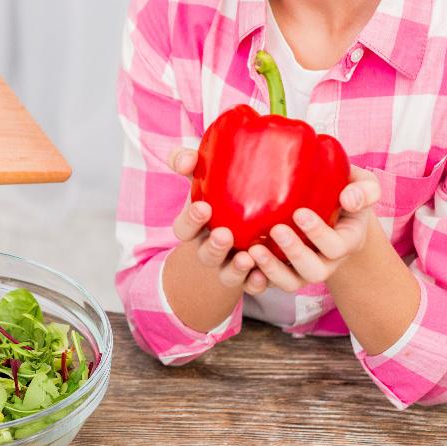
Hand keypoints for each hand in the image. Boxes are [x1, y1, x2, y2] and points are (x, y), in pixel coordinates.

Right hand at [168, 147, 268, 296]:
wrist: (243, 225)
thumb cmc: (219, 197)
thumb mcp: (202, 178)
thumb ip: (190, 163)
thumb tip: (187, 159)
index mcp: (196, 227)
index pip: (184, 228)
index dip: (190, 220)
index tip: (203, 207)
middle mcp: (210, 250)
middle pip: (206, 254)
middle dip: (214, 247)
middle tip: (224, 234)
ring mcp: (230, 266)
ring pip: (228, 274)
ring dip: (235, 269)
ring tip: (246, 258)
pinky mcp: (251, 278)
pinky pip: (252, 286)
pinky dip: (255, 283)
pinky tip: (262, 277)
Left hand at [245, 165, 381, 292]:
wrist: (329, 207)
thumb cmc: (345, 191)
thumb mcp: (362, 185)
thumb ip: (364, 190)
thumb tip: (349, 199)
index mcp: (347, 241)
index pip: (336, 246)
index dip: (319, 234)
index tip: (300, 213)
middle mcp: (326, 261)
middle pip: (314, 271)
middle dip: (295, 253)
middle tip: (277, 229)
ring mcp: (303, 269)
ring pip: (291, 282)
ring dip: (272, 269)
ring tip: (254, 250)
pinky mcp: (282, 270)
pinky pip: (269, 284)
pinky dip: (256, 279)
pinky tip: (242, 262)